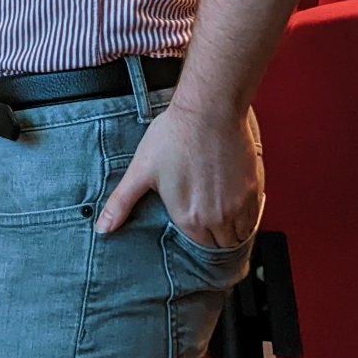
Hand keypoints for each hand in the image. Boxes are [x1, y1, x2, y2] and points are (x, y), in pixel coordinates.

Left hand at [96, 100, 262, 248]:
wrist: (209, 110)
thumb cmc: (176, 135)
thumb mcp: (140, 170)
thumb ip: (121, 203)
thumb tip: (102, 227)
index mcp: (189, 217)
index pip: (198, 248)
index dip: (194, 239)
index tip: (192, 229)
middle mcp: (217, 217)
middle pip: (220, 245)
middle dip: (213, 240)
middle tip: (207, 225)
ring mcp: (238, 205)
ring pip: (239, 236)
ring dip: (231, 233)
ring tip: (221, 219)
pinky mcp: (253, 190)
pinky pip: (254, 219)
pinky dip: (247, 219)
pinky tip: (236, 207)